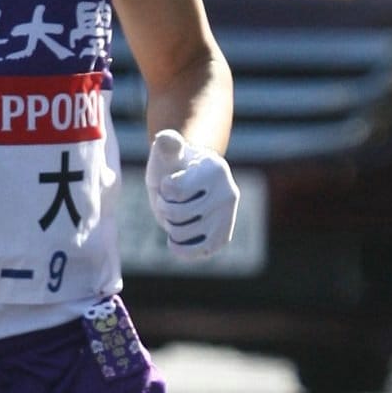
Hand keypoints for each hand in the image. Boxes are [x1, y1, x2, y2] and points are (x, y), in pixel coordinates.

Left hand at [145, 129, 239, 258]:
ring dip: (169, 224)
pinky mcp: (222, 239)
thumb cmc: (174, 166)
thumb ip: (167, 145)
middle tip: (172, 199)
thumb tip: (167, 140)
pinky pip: (193, 253)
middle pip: (174, 214)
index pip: (173, 191)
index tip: (173, 180)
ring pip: (179, 233)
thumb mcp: (168, 153)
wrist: (189, 182)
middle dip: (164, 207)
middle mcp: (227, 194)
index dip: (164, 188)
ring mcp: (226, 218)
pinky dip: (178, 247)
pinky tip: (177, 237)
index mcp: (215, 170)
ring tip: (178, 212)